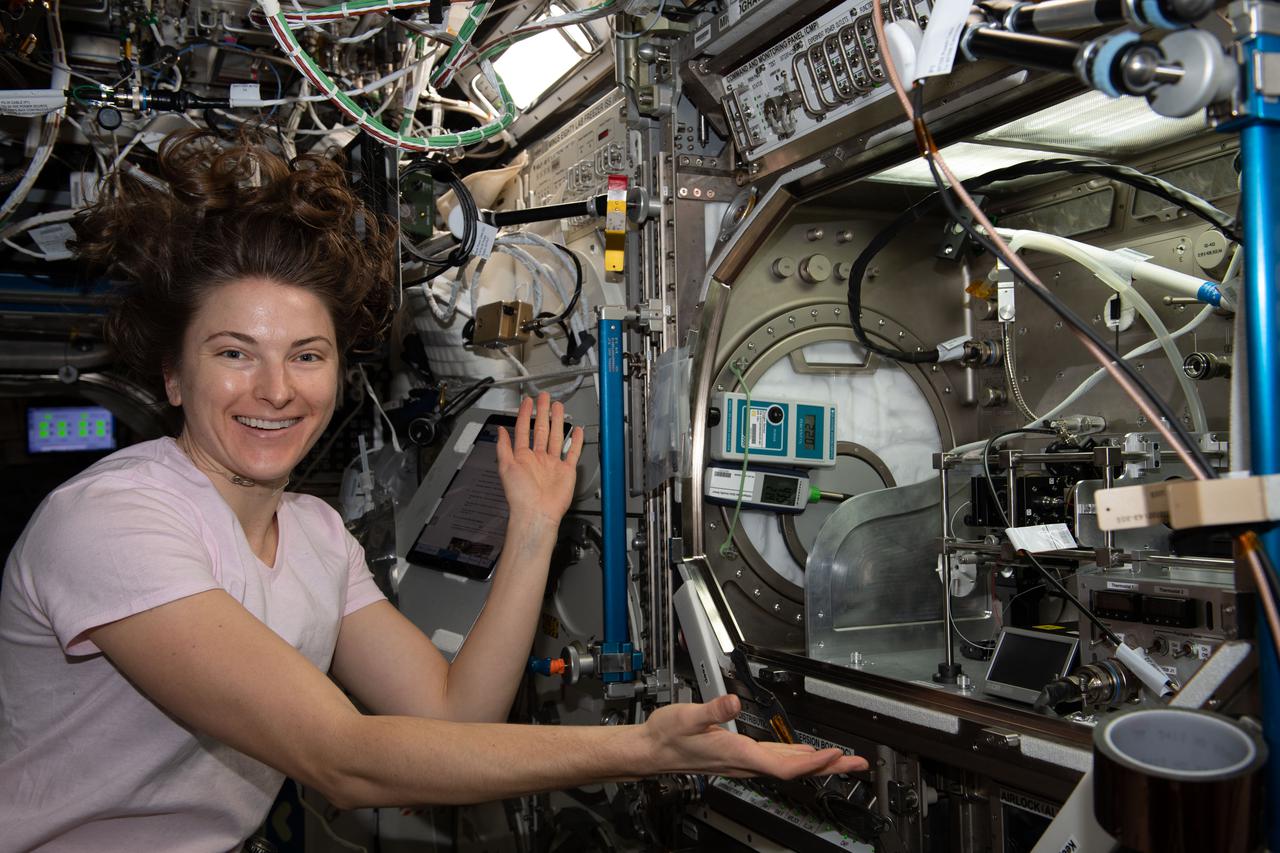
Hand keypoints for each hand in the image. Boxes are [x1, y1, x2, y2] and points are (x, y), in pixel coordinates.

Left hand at [495, 392, 584, 527]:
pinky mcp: (566, 471)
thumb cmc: (520, 496)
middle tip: (544, 398)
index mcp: (523, 456)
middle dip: (542, 413)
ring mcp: (553, 464)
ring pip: (556, 437)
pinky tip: (577, 432)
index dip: (525, 414)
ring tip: (559, 407)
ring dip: (558, 422)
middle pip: (541, 430)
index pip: (524, 430)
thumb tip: (501, 430)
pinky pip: (572, 453)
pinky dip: (576, 442)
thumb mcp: (506, 466)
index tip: (527, 402)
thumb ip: (504, 447)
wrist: (537, 513)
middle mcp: (538, 458)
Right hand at [642, 694, 868, 778]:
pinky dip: (798, 757)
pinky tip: (807, 752)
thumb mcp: (687, 716)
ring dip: (818, 763)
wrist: (652, 750)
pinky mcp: (740, 756)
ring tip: (842, 760)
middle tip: (857, 763)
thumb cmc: (667, 736)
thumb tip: (732, 702)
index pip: (783, 764)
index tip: (834, 756)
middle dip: (828, 767)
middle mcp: (745, 762)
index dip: (811, 762)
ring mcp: (744, 762)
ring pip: (789, 766)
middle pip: (795, 769)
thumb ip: (711, 708)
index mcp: (737, 754)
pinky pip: (777, 760)